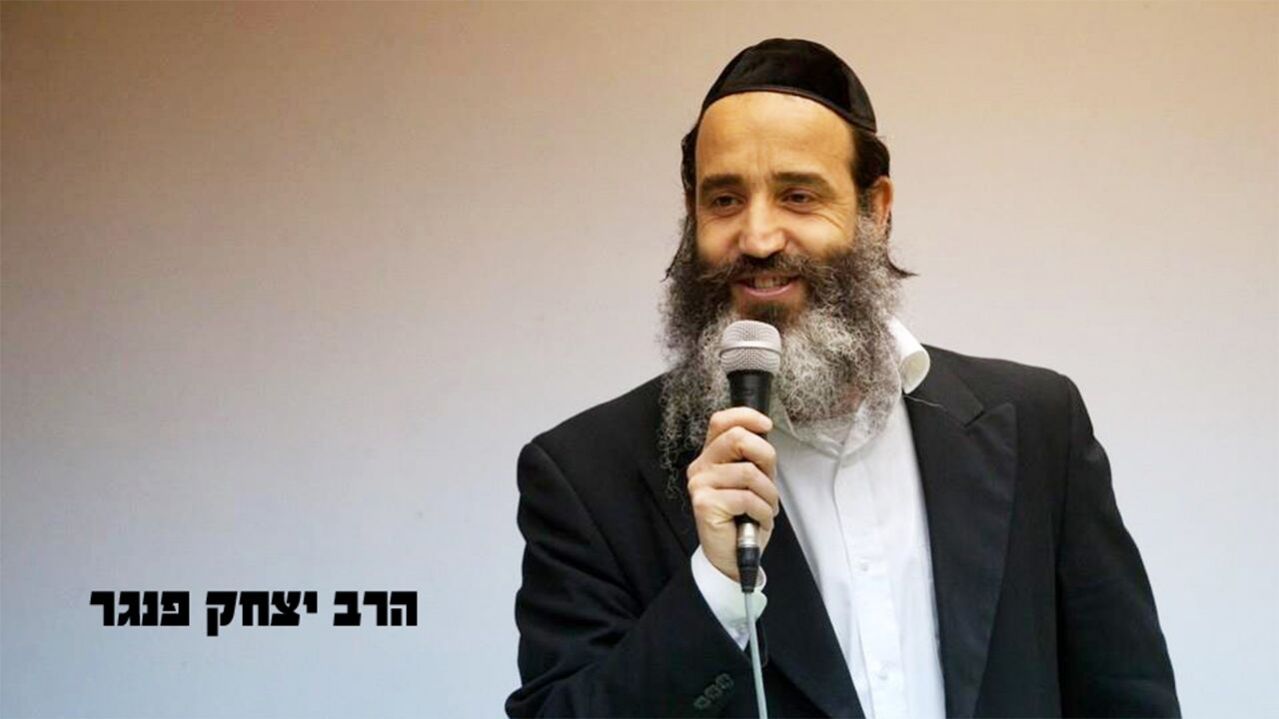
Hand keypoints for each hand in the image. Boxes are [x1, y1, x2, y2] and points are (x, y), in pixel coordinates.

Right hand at [686, 407, 779, 581]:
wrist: (732, 556)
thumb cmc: (743, 518)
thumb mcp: (753, 482)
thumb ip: (753, 458)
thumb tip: (764, 435)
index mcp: (711, 457)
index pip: (722, 421)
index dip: (746, 416)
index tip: (766, 425)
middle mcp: (701, 467)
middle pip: (737, 438)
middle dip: (765, 457)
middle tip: (769, 479)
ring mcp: (700, 485)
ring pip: (748, 472)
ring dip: (768, 494)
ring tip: (766, 508)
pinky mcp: (705, 503)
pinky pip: (746, 498)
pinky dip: (763, 511)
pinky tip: (758, 520)